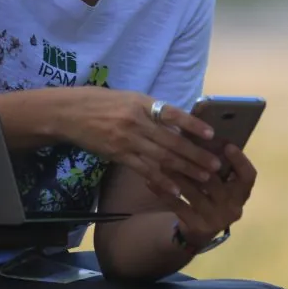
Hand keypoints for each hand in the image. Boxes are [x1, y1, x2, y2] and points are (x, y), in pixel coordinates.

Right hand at [51, 87, 221, 195]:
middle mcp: (137, 122)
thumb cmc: (103, 103)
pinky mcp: (118, 155)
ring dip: (185, 169)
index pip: (173, 114)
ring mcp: (127, 140)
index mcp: (143, 104)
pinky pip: (144, 170)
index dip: (193, 125)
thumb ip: (153, 111)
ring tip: (204, 178)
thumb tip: (179, 123)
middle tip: (216, 165)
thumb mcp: (130, 99)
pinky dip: (161, 180)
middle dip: (196, 154)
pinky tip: (176, 189)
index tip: (211, 134)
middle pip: (172, 141)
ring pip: (161, 157)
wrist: (71, 113)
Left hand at [150, 144, 256, 249]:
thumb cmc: (213, 198)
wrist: (202, 232)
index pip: (248, 176)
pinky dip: (164, 193)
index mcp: (241, 193)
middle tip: (181, 147)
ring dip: (177, 176)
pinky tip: (150, 181)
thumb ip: (218, 165)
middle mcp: (233, 208)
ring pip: (194, 194)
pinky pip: (178, 206)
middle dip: (197, 164)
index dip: (240, 161)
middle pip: (215, 183)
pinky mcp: (197, 226)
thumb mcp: (222, 184)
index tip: (227, 145)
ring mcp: (215, 219)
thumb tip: (204, 131)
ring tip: (162, 162)